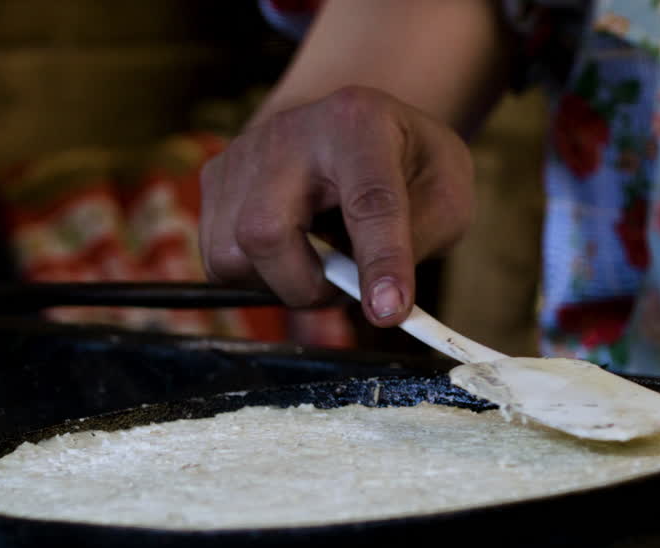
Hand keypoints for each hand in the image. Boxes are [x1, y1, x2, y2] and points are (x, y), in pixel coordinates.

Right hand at [199, 86, 473, 325]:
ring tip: (319, 265)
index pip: (369, 202)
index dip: (380, 262)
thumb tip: (381, 301)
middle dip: (305, 284)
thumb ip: (420, 240)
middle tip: (342, 288)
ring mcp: (242, 154)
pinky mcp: (215, 179)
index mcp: (360, 123)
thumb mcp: (444, 194)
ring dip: (281, 284)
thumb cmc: (403, 164)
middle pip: (267, 231)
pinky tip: (290, 254)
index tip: (388, 311)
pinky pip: (218, 260)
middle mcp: (290, 131)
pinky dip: (256, 276)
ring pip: (232, 254)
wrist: (350, 127)